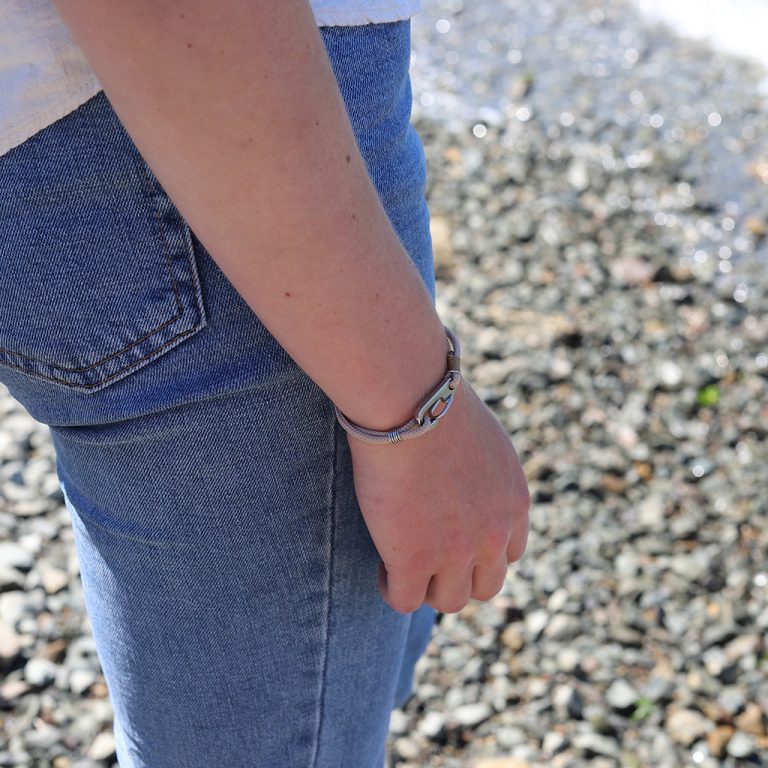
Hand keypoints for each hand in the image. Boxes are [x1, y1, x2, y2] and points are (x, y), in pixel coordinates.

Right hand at [346, 378, 529, 613]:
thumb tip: (460, 471)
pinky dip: (391, 588)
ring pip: (448, 600)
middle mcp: (493, 533)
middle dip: (457, 576)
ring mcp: (455, 552)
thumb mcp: (481, 436)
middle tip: (426, 554)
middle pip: (485, 586)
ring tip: (399, 561)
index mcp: (514, 502)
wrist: (410, 402)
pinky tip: (381, 564)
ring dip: (425, 586)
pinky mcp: (413, 560)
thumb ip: (482, 467)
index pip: (509, 552)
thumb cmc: (434, 402)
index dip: (479, 552)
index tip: (450, 536)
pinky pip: (404, 600)